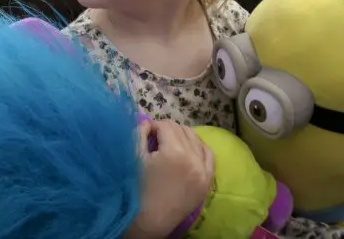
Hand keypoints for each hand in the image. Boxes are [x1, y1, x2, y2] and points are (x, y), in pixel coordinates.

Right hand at [125, 120, 214, 238]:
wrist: (149, 221)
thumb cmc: (137, 189)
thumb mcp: (135, 158)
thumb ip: (140, 133)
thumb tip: (148, 123)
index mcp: (175, 153)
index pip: (165, 125)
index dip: (152, 126)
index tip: (144, 134)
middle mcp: (194, 159)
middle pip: (181, 130)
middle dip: (166, 131)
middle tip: (154, 140)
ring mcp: (204, 171)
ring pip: (195, 139)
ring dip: (182, 137)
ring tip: (169, 145)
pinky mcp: (207, 181)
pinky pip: (209, 155)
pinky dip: (199, 148)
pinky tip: (188, 149)